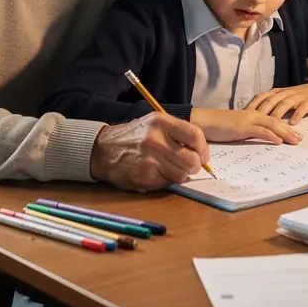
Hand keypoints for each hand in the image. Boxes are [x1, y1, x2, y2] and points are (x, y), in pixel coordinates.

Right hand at [89, 113, 208, 190]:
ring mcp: (151, 160)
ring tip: (170, 168)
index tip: (203, 155)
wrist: (103, 149)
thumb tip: (201, 150)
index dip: (204, 149)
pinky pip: (168, 183)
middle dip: (194, 166)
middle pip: (192, 160)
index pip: (195, 135)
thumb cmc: (133, 136)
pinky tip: (156, 172)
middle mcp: (157, 140)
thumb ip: (176, 132)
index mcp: (161, 122)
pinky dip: (166, 180)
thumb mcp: (153, 123)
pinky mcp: (146, 177)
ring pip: (182, 175)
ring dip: (180, 174)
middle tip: (189, 165)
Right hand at [190, 108, 301, 144]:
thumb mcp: (235, 129)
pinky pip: (259, 131)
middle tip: (301, 139)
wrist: (203, 122)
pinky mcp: (241, 127)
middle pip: (276, 121)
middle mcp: (252, 115)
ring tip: (295, 141)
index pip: (273, 120)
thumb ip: (247, 132)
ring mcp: (247, 120)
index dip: (285, 127)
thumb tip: (256, 139)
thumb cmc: (216, 127)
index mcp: (251, 115)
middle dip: (290, 130)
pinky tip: (278, 141)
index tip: (295, 135)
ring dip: (285, 133)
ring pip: (272, 124)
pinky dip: (270, 135)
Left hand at [244, 83, 307, 123]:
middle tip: (254, 122)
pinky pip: (301, 108)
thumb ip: (269, 106)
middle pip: (270, 101)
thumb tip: (253, 118)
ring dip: (278, 114)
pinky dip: (297, 115)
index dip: (252, 105)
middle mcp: (284, 93)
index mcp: (275, 93)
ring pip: (284, 104)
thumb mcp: (281, 99)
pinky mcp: (307, 102)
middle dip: (262, 111)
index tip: (243, 115)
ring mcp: (296, 97)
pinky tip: (292, 124)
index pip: (261, 97)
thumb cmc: (296, 98)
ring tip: (271, 124)